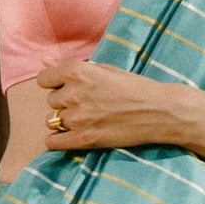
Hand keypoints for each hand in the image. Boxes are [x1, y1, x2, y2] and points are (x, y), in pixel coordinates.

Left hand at [36, 60, 204, 154]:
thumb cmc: (135, 87)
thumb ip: (70, 67)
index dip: (56, 84)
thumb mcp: (105, 69)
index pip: (44, 79)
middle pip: (51, 101)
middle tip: (86, 105)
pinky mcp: (84, 139)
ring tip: (86, 120)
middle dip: (65, 103)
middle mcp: (74, 93)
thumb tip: (43, 61)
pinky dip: (58, 141)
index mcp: (78, 71)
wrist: (160, 111)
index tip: (68, 88)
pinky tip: (71, 137)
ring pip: (53, 120)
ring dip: (64, 121)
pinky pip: (53, 142)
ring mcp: (78, 117)